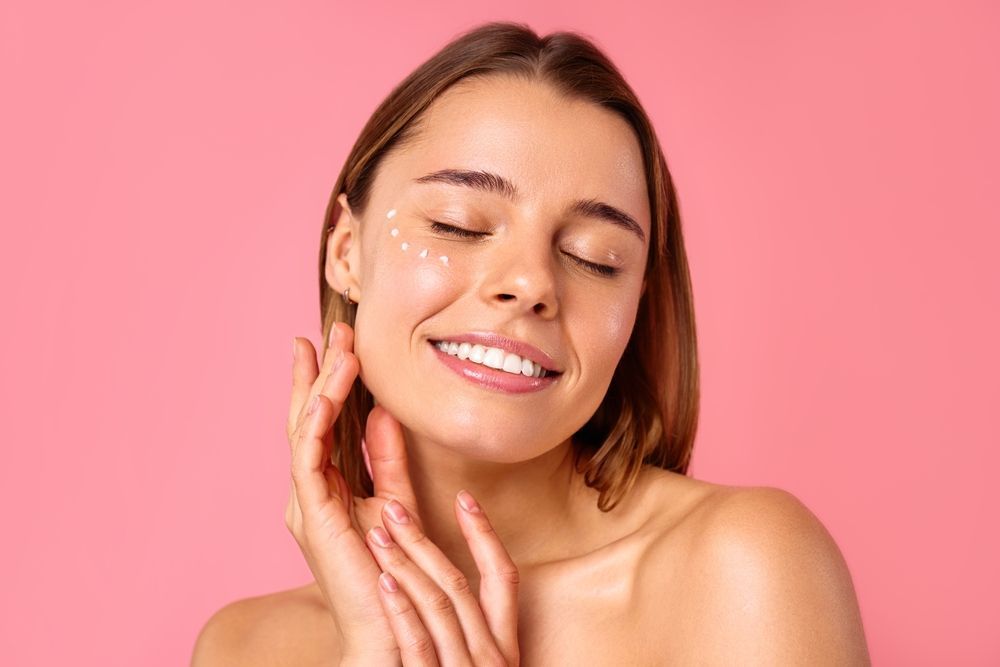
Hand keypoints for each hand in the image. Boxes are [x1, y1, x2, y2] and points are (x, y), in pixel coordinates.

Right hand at [287, 323, 520, 663]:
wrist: (393, 625)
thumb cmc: (394, 570)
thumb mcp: (396, 499)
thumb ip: (388, 459)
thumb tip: (386, 413)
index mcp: (326, 490)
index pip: (323, 426)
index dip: (328, 384)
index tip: (339, 346)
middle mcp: (309, 493)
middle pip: (307, 421)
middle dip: (318, 374)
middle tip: (330, 332)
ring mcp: (306, 503)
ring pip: (305, 430)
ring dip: (321, 386)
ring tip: (336, 348)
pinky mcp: (312, 514)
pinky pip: (308, 455)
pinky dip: (318, 419)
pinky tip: (331, 390)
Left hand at [368, 490, 520, 665]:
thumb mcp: (478, 662)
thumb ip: (469, 629)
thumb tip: (446, 580)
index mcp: (504, 645)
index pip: (502, 576)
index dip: (484, 534)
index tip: (463, 497)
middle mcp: (491, 657)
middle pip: (459, 584)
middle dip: (423, 541)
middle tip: (393, 508)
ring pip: (437, 606)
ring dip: (404, 565)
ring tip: (377, 537)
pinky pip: (418, 644)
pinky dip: (401, 610)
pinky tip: (382, 583)